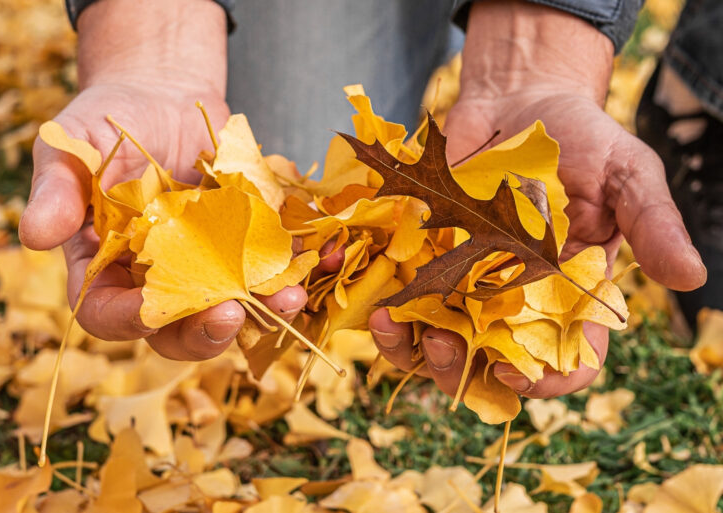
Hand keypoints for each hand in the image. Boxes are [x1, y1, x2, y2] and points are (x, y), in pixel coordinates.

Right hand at [19, 0, 308, 359]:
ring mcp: (210, 267)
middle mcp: (161, 279)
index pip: (110, 314)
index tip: (149, 312)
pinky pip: (275, 271)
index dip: (127, 321)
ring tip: (290, 298)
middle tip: (230, 315)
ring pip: (236, 308)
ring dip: (264, 313)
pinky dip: (299, 270)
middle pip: (179, 329)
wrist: (166, 94)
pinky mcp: (249, 246)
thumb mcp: (71, 146)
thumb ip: (57, 189)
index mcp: (108, 269)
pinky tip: (321, 260)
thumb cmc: (109, 122)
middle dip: (206, 332)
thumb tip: (34, 236)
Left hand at [369, 0, 706, 398]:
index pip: (566, 363)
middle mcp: (516, 303)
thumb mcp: (626, 174)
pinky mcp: (427, 262)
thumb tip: (692, 278)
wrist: (519, 101)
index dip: (545, 381)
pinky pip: (405, 307)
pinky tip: (379, 305)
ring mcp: (467, 286)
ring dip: (413, 352)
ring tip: (395, 327)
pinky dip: (389, 317)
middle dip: (461, 368)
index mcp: (570, 297)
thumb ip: (651, 224)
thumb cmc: (581, 140)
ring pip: (437, 347)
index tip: (515, 373)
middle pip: (488, 366)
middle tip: (445, 345)